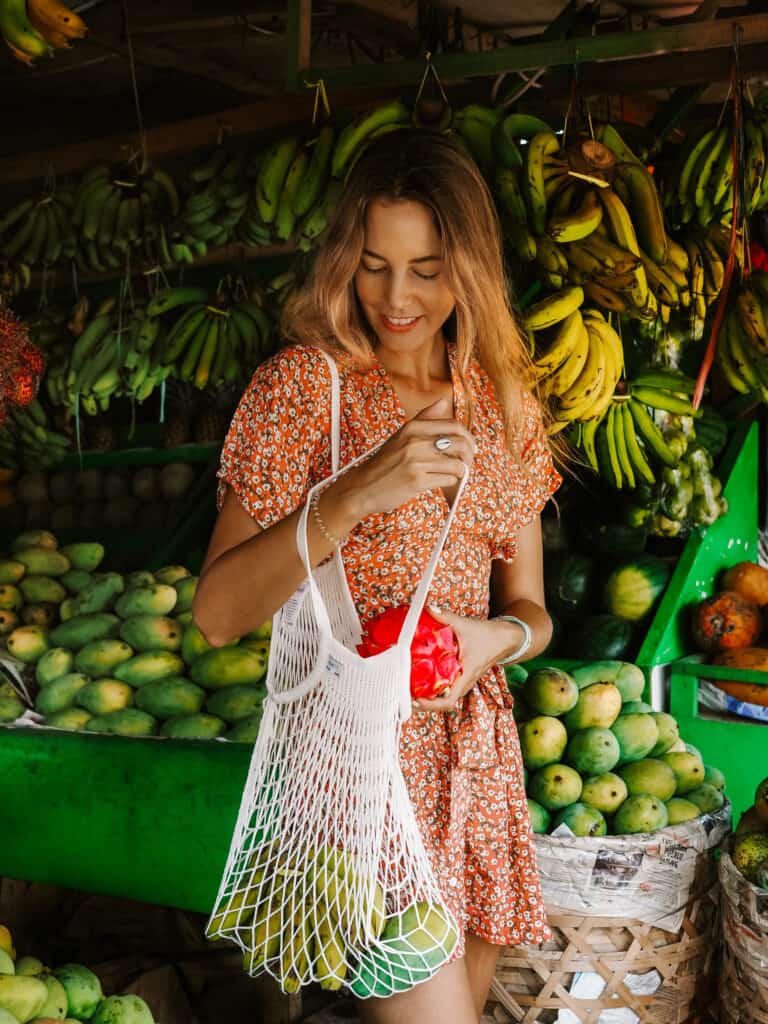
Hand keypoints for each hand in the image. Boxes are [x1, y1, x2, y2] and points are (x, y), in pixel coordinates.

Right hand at [328, 398, 475, 523]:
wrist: (362, 487)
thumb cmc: (385, 462)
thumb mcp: (401, 435)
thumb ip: (424, 418)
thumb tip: (443, 401)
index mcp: (413, 427)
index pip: (454, 425)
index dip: (468, 437)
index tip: (470, 447)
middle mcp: (415, 441)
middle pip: (460, 443)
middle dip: (469, 456)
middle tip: (466, 463)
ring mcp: (416, 461)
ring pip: (457, 464)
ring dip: (460, 472)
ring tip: (452, 475)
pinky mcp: (416, 481)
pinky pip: (447, 480)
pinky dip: (449, 482)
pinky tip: (440, 482)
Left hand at [411, 606, 516, 712]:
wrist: (504, 638)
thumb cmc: (488, 636)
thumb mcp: (466, 625)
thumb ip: (446, 617)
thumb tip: (429, 608)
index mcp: (465, 678)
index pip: (447, 702)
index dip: (430, 705)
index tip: (415, 699)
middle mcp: (462, 684)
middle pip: (440, 703)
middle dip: (422, 702)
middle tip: (403, 692)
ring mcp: (461, 682)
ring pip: (441, 697)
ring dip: (425, 695)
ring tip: (407, 687)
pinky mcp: (460, 677)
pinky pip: (444, 687)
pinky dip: (431, 686)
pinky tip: (418, 677)